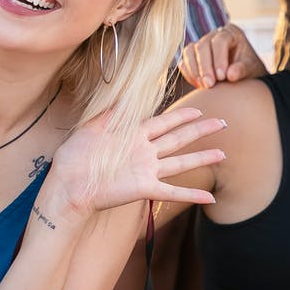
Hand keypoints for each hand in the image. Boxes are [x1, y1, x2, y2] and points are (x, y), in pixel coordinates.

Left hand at [47, 107, 225, 218]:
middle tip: (222, 123)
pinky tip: (209, 198)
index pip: (164, 121)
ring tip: (222, 154)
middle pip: (179, 138)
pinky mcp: (145, 188)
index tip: (198, 109)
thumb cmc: (75, 155)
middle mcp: (144, 151)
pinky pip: (173, 191)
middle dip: (200, 130)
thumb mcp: (91, 126)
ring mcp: (146, 170)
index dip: (181, 115)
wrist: (68, 184)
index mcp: (133, 134)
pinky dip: (191, 195)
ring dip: (202, 158)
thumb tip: (125, 92)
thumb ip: (111, 111)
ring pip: (181, 162)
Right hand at [178, 23, 267, 87]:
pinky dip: (189, 74)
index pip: (220, 40)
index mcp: (231, 32)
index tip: (222, 76)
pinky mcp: (192, 56)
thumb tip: (231, 75)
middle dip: (205, 66)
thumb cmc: (249, 68)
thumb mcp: (251, 68)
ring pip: (190, 51)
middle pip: (202, 45)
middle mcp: (214, 35)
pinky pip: (184, 62)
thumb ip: (242, 70)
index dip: (219, 58)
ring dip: (194, 70)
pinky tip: (198, 85)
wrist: (243, 75)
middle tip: (210, 85)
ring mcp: (201, 44)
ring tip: (203, 86)